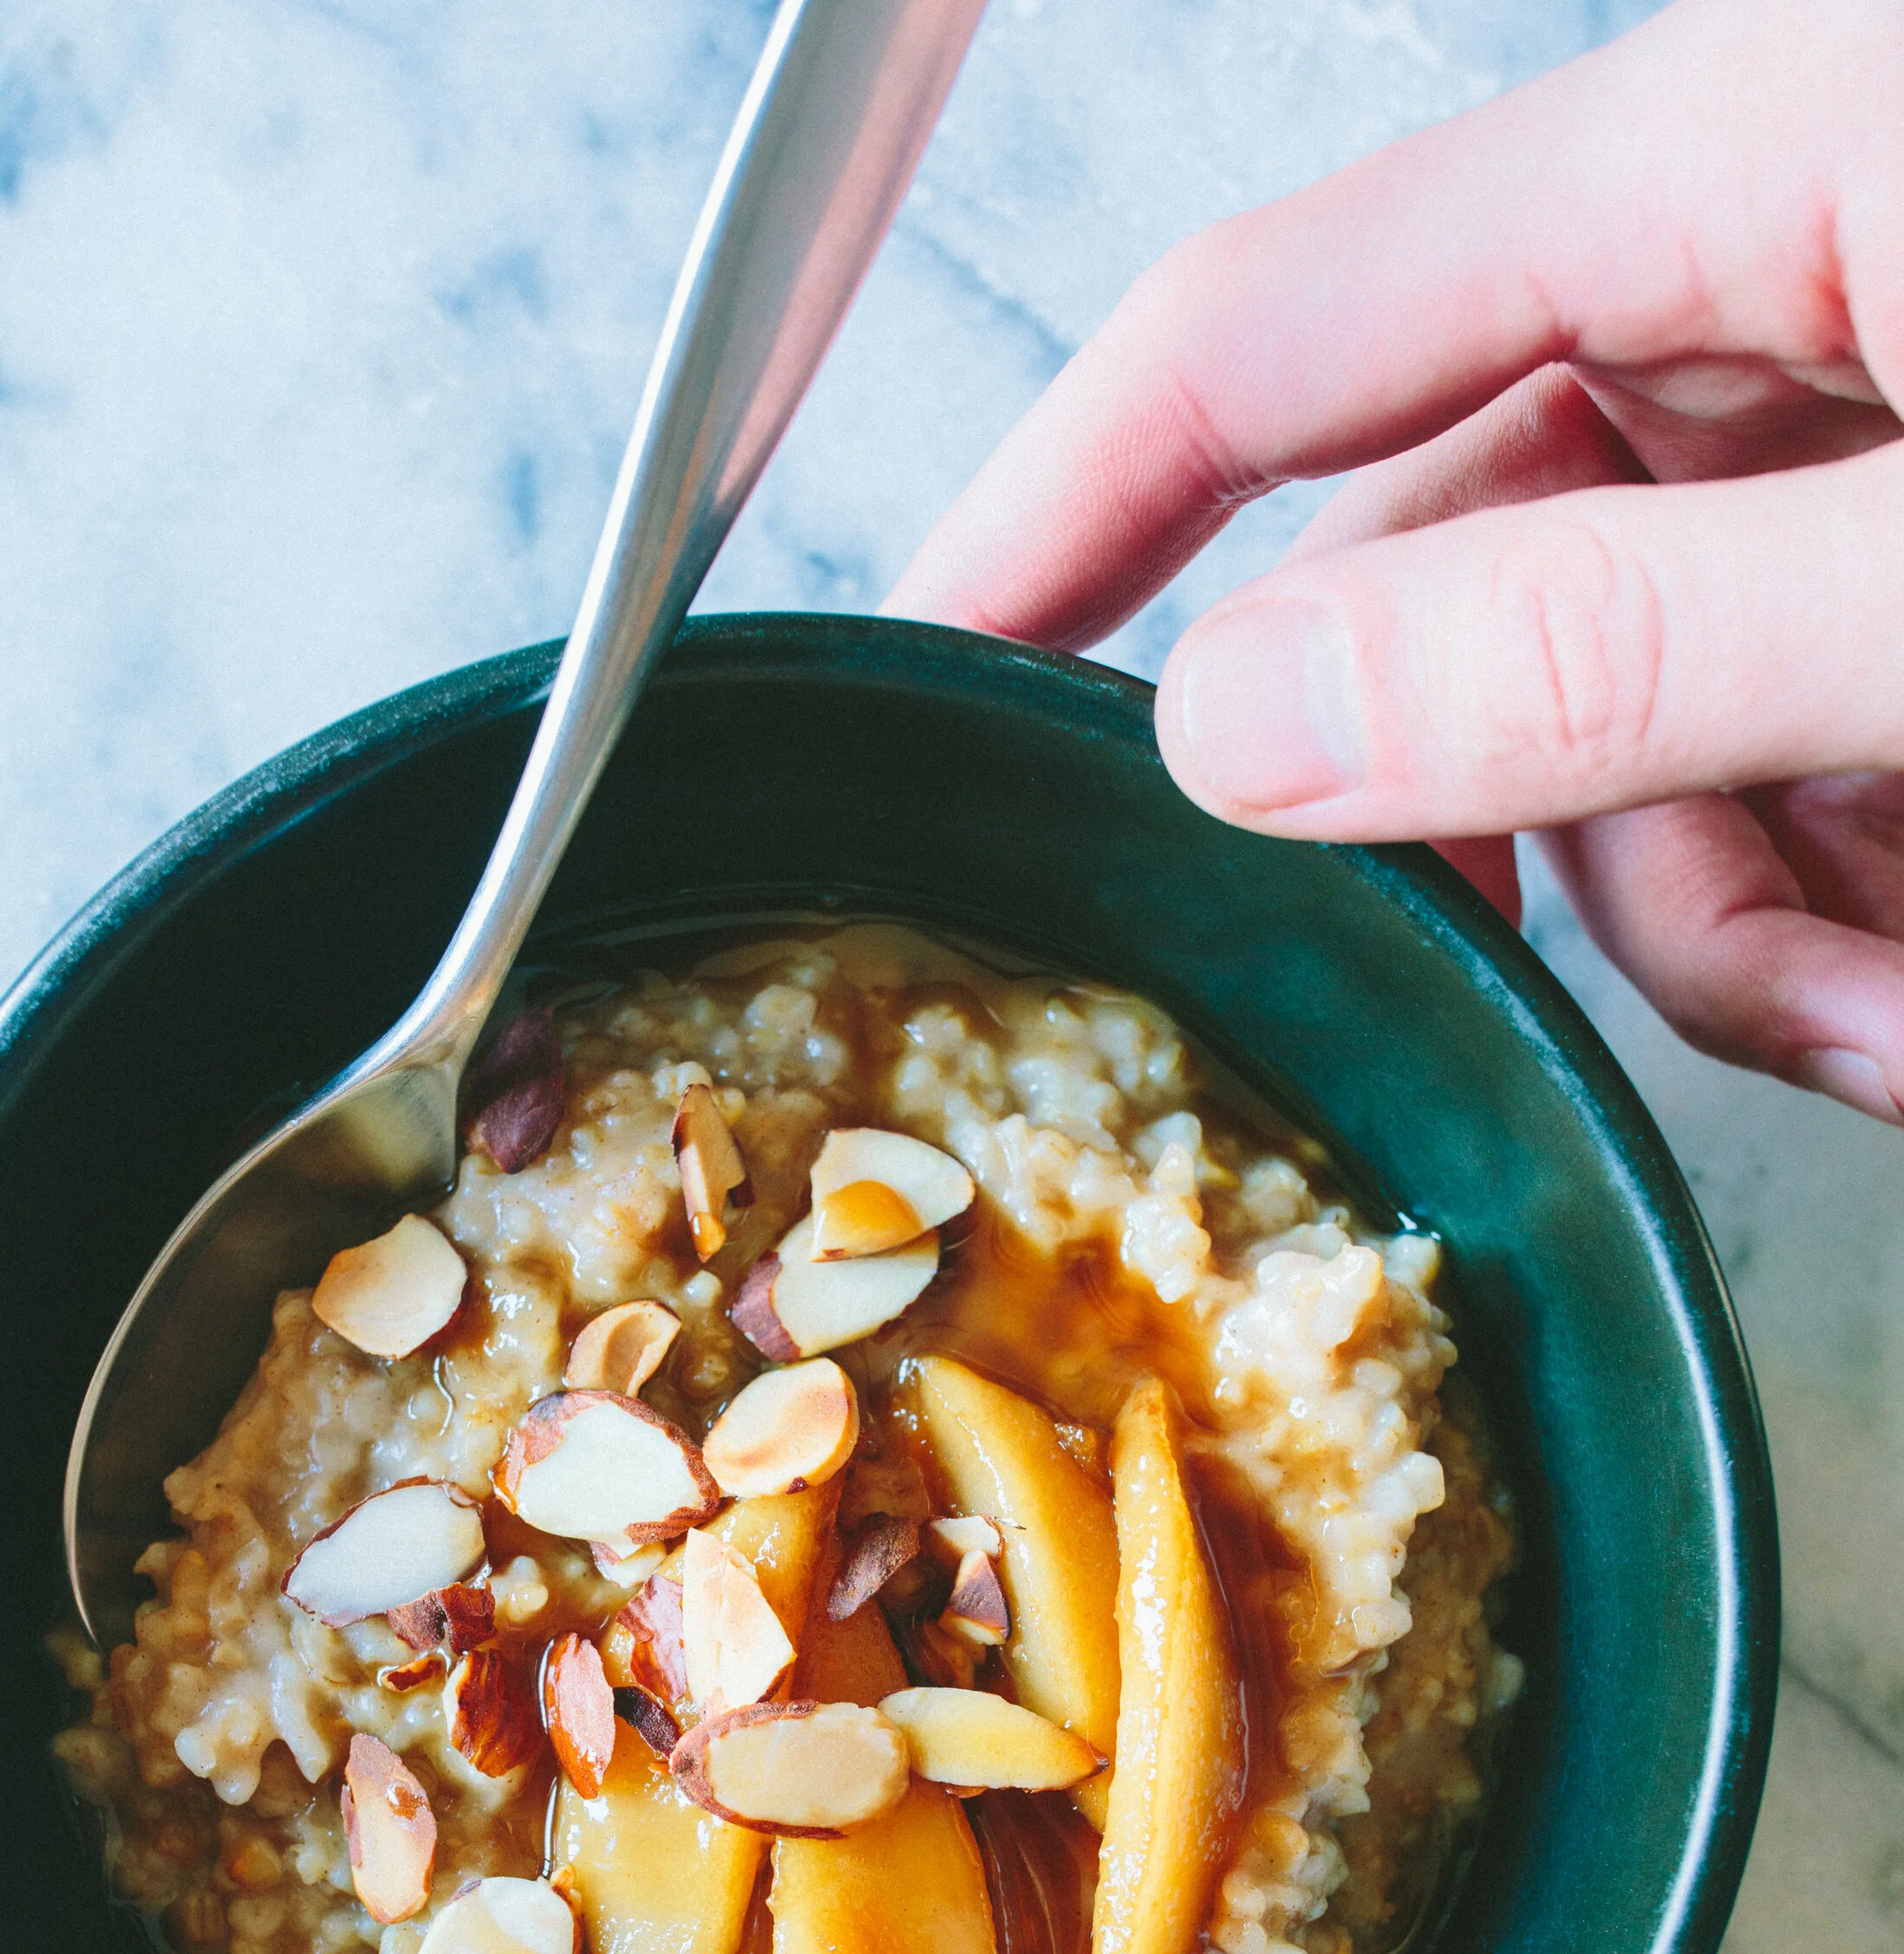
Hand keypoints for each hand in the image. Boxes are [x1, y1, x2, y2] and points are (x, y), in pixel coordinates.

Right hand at [891, 0, 1903, 1119]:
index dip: (1059, 520)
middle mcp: (1766, 291)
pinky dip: (1836, 921)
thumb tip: (1249, 728)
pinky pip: (1778, 776)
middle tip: (1504, 1012)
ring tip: (1885, 1014)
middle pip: (1451, 595)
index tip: (923, 693)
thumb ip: (1603, 648)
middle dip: (1505, 850)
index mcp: (1735, 163)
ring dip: (1721, 936)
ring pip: (1618, 738)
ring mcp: (1858, 441)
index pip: (1269, 333)